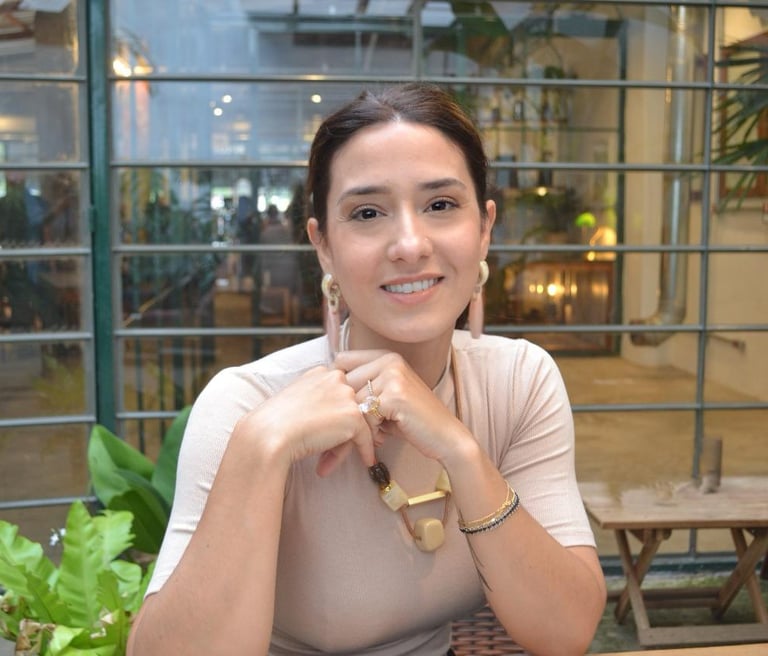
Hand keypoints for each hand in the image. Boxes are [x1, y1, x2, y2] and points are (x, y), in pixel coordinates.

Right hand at [237, 365, 375, 475]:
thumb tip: (326, 417)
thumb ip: (313, 400)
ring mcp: (346, 395)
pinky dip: (366, 450)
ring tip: (329, 461)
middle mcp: (335, 378)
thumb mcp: (294, 400)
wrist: (269, 433)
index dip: (334, 414)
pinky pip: (366, 436)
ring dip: (344, 443)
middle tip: (327, 451)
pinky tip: (367, 461)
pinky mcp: (353, 416)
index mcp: (319, 372)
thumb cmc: (273, 422)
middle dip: (339, 430)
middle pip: (348, 407)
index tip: (329, 430)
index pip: (337, 392)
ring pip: (355, 423)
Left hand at [334, 350, 469, 462]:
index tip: (338, 407)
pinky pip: (365, 415)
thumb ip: (363, 386)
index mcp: (386, 355)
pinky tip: (383, 438)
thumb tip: (327, 386)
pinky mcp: (395, 394)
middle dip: (344, 410)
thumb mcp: (386, 396)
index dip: (337, 385)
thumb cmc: (412, 420)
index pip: (342, 360)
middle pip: (344, 383)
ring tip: (373, 436)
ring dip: (358, 424)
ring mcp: (393, 375)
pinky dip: (370, 432)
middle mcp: (390, 360)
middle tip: (354, 431)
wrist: (446, 436)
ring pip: (352, 401)